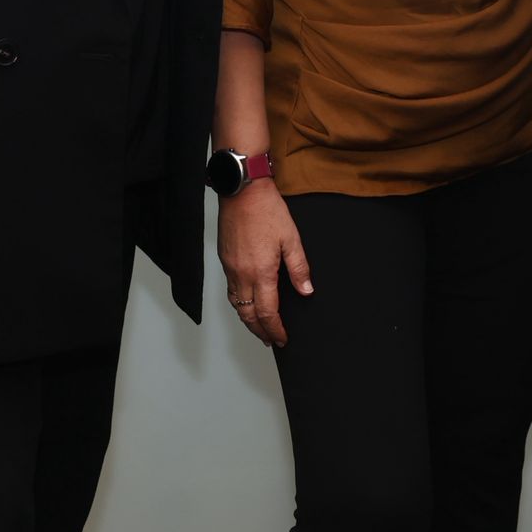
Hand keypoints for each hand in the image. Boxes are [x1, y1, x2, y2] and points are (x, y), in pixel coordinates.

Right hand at [217, 182, 312, 347]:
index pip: (267, 312)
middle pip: (248, 314)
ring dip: (247, 320)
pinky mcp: (224, 259)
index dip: (275, 329)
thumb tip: (306, 291)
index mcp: (261, 272)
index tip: (282, 339)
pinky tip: (246, 301)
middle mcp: (242, 274)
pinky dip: (238, 303)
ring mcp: (230, 268)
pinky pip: (230, 290)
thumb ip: (299, 268)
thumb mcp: (291, 238)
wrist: (243, 190)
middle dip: (260, 331)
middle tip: (270, 340)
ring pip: (236, 304)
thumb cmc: (267, 210)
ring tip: (259, 327)